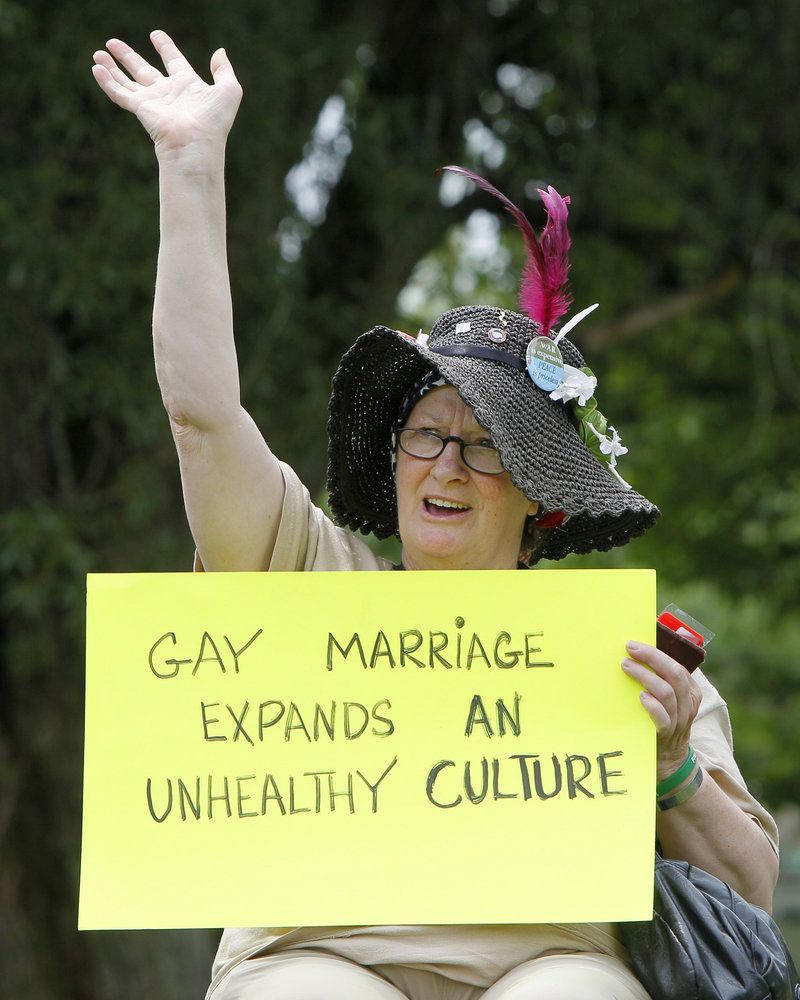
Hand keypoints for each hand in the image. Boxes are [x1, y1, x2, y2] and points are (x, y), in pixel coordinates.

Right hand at [92, 30, 241, 169]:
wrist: (197, 144)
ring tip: (98, 53)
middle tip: (113, 42)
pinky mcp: (140, 109)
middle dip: (128, 56)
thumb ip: (224, 70)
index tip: (156, 35)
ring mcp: (153, 102)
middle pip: (144, 70)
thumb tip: (219, 52)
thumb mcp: (229, 90)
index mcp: (188, 85)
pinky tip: (96, 69)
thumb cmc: (215, 122)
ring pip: (127, 81)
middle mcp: (168, 93)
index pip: (174, 61)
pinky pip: (119, 92)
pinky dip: (107, 81)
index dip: (165, 47)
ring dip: (112, 67)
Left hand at [622, 641, 702, 780]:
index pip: (676, 665)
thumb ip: (659, 680)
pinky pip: (663, 718)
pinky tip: (640, 696)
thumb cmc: (662, 719)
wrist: (668, 759)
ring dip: (645, 676)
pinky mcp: (667, 735)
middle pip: (673, 674)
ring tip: (626, 666)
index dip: (655, 653)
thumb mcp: (668, 699)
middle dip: (651, 658)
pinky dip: (652, 705)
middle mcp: (688, 704)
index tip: (633, 644)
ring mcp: (679, 720)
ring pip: (667, 692)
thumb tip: (634, 654)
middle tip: (629, 650)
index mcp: (690, 691)